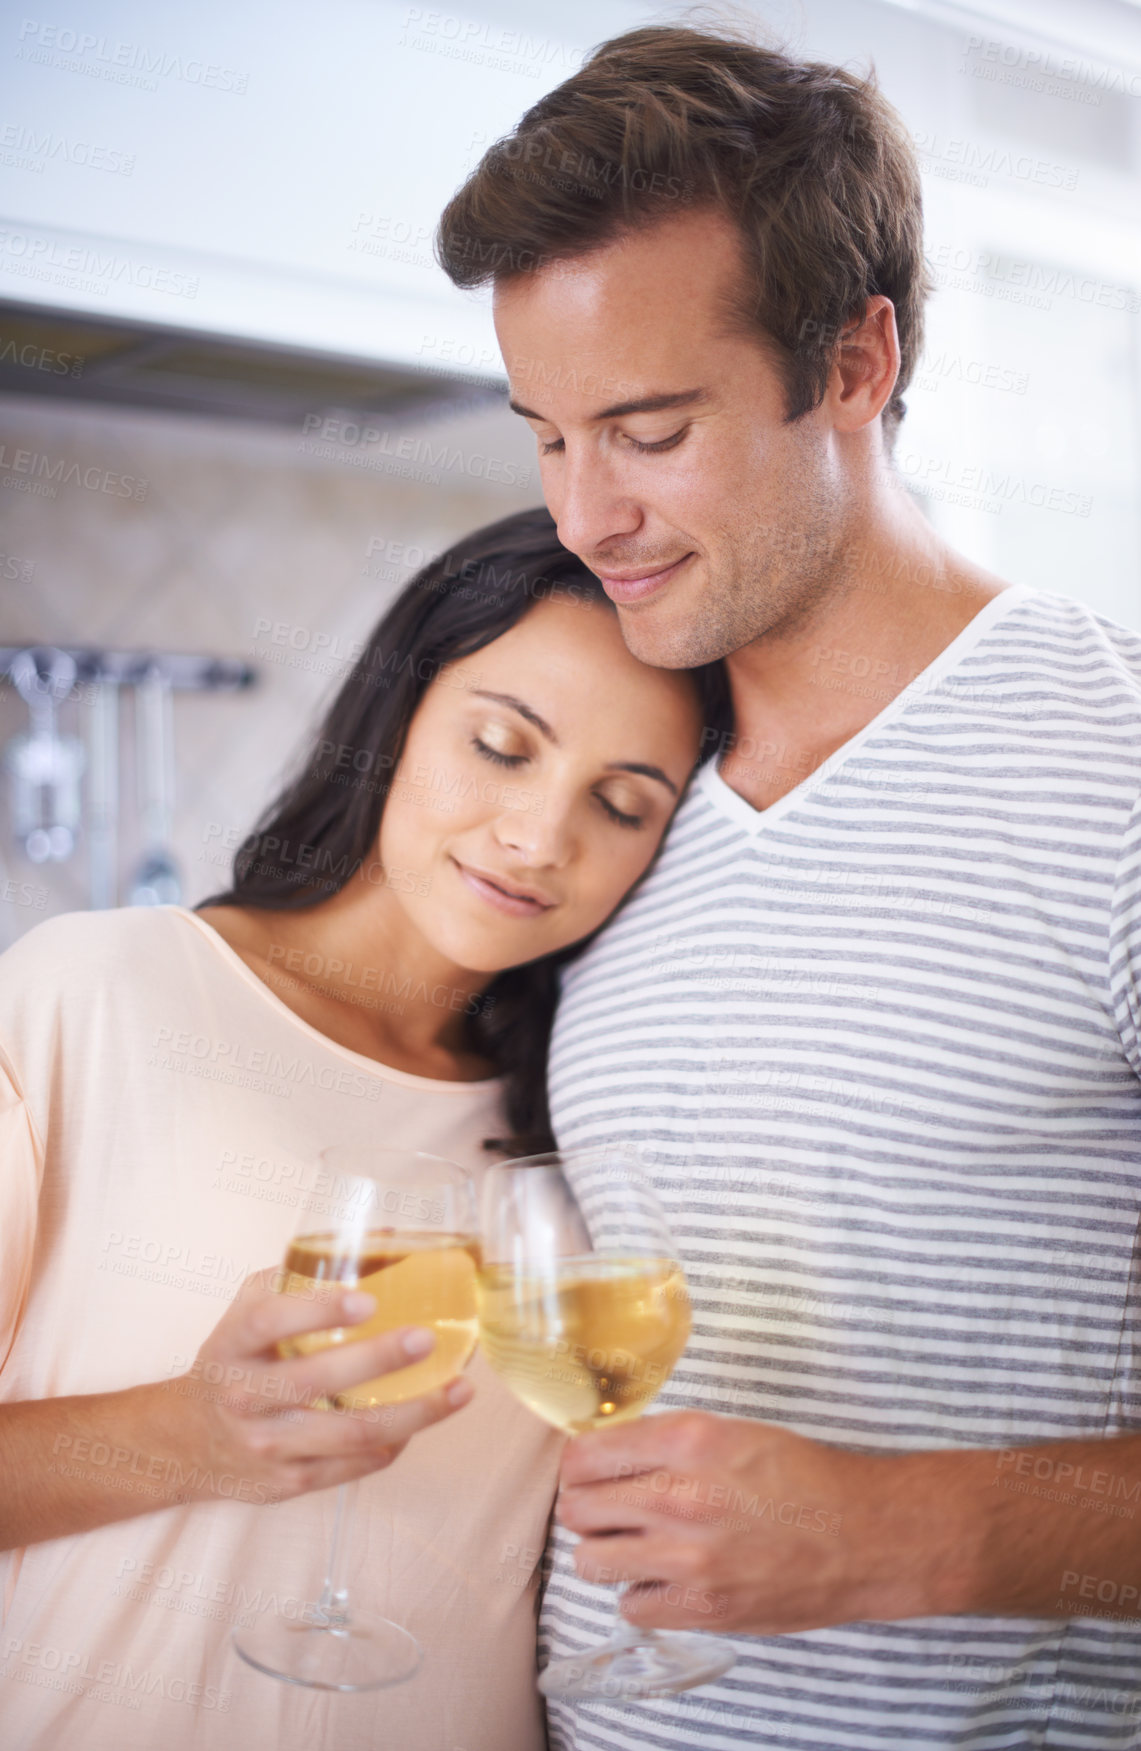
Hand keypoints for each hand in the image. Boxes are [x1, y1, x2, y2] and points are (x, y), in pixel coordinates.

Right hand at [146, 1268, 471, 1506]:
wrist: (188, 1442)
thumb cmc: (236, 1361)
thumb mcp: (247, 1310)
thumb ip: (301, 1275)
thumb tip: (383, 1237)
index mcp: (233, 1345)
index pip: (268, 1321)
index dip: (317, 1309)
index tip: (367, 1298)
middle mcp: (244, 1397)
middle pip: (315, 1381)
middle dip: (378, 1360)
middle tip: (427, 1338)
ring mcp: (266, 1446)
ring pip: (348, 1434)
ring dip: (412, 1413)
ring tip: (458, 1390)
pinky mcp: (288, 1483)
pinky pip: (351, 1466)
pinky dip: (393, 1445)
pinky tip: (422, 1422)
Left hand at [556, 1410, 932, 1634]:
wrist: (864, 1534)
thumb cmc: (803, 1477)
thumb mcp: (731, 1432)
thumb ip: (667, 1441)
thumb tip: (610, 1453)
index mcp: (686, 1441)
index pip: (584, 1455)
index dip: (580, 1465)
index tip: (588, 1472)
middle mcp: (678, 1496)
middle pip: (576, 1508)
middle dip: (586, 1507)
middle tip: (608, 1510)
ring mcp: (687, 1558)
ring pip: (590, 1561)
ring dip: (605, 1553)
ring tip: (633, 1546)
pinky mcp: (703, 1607)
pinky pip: (630, 1607)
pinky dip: (641, 1595)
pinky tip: (666, 1579)